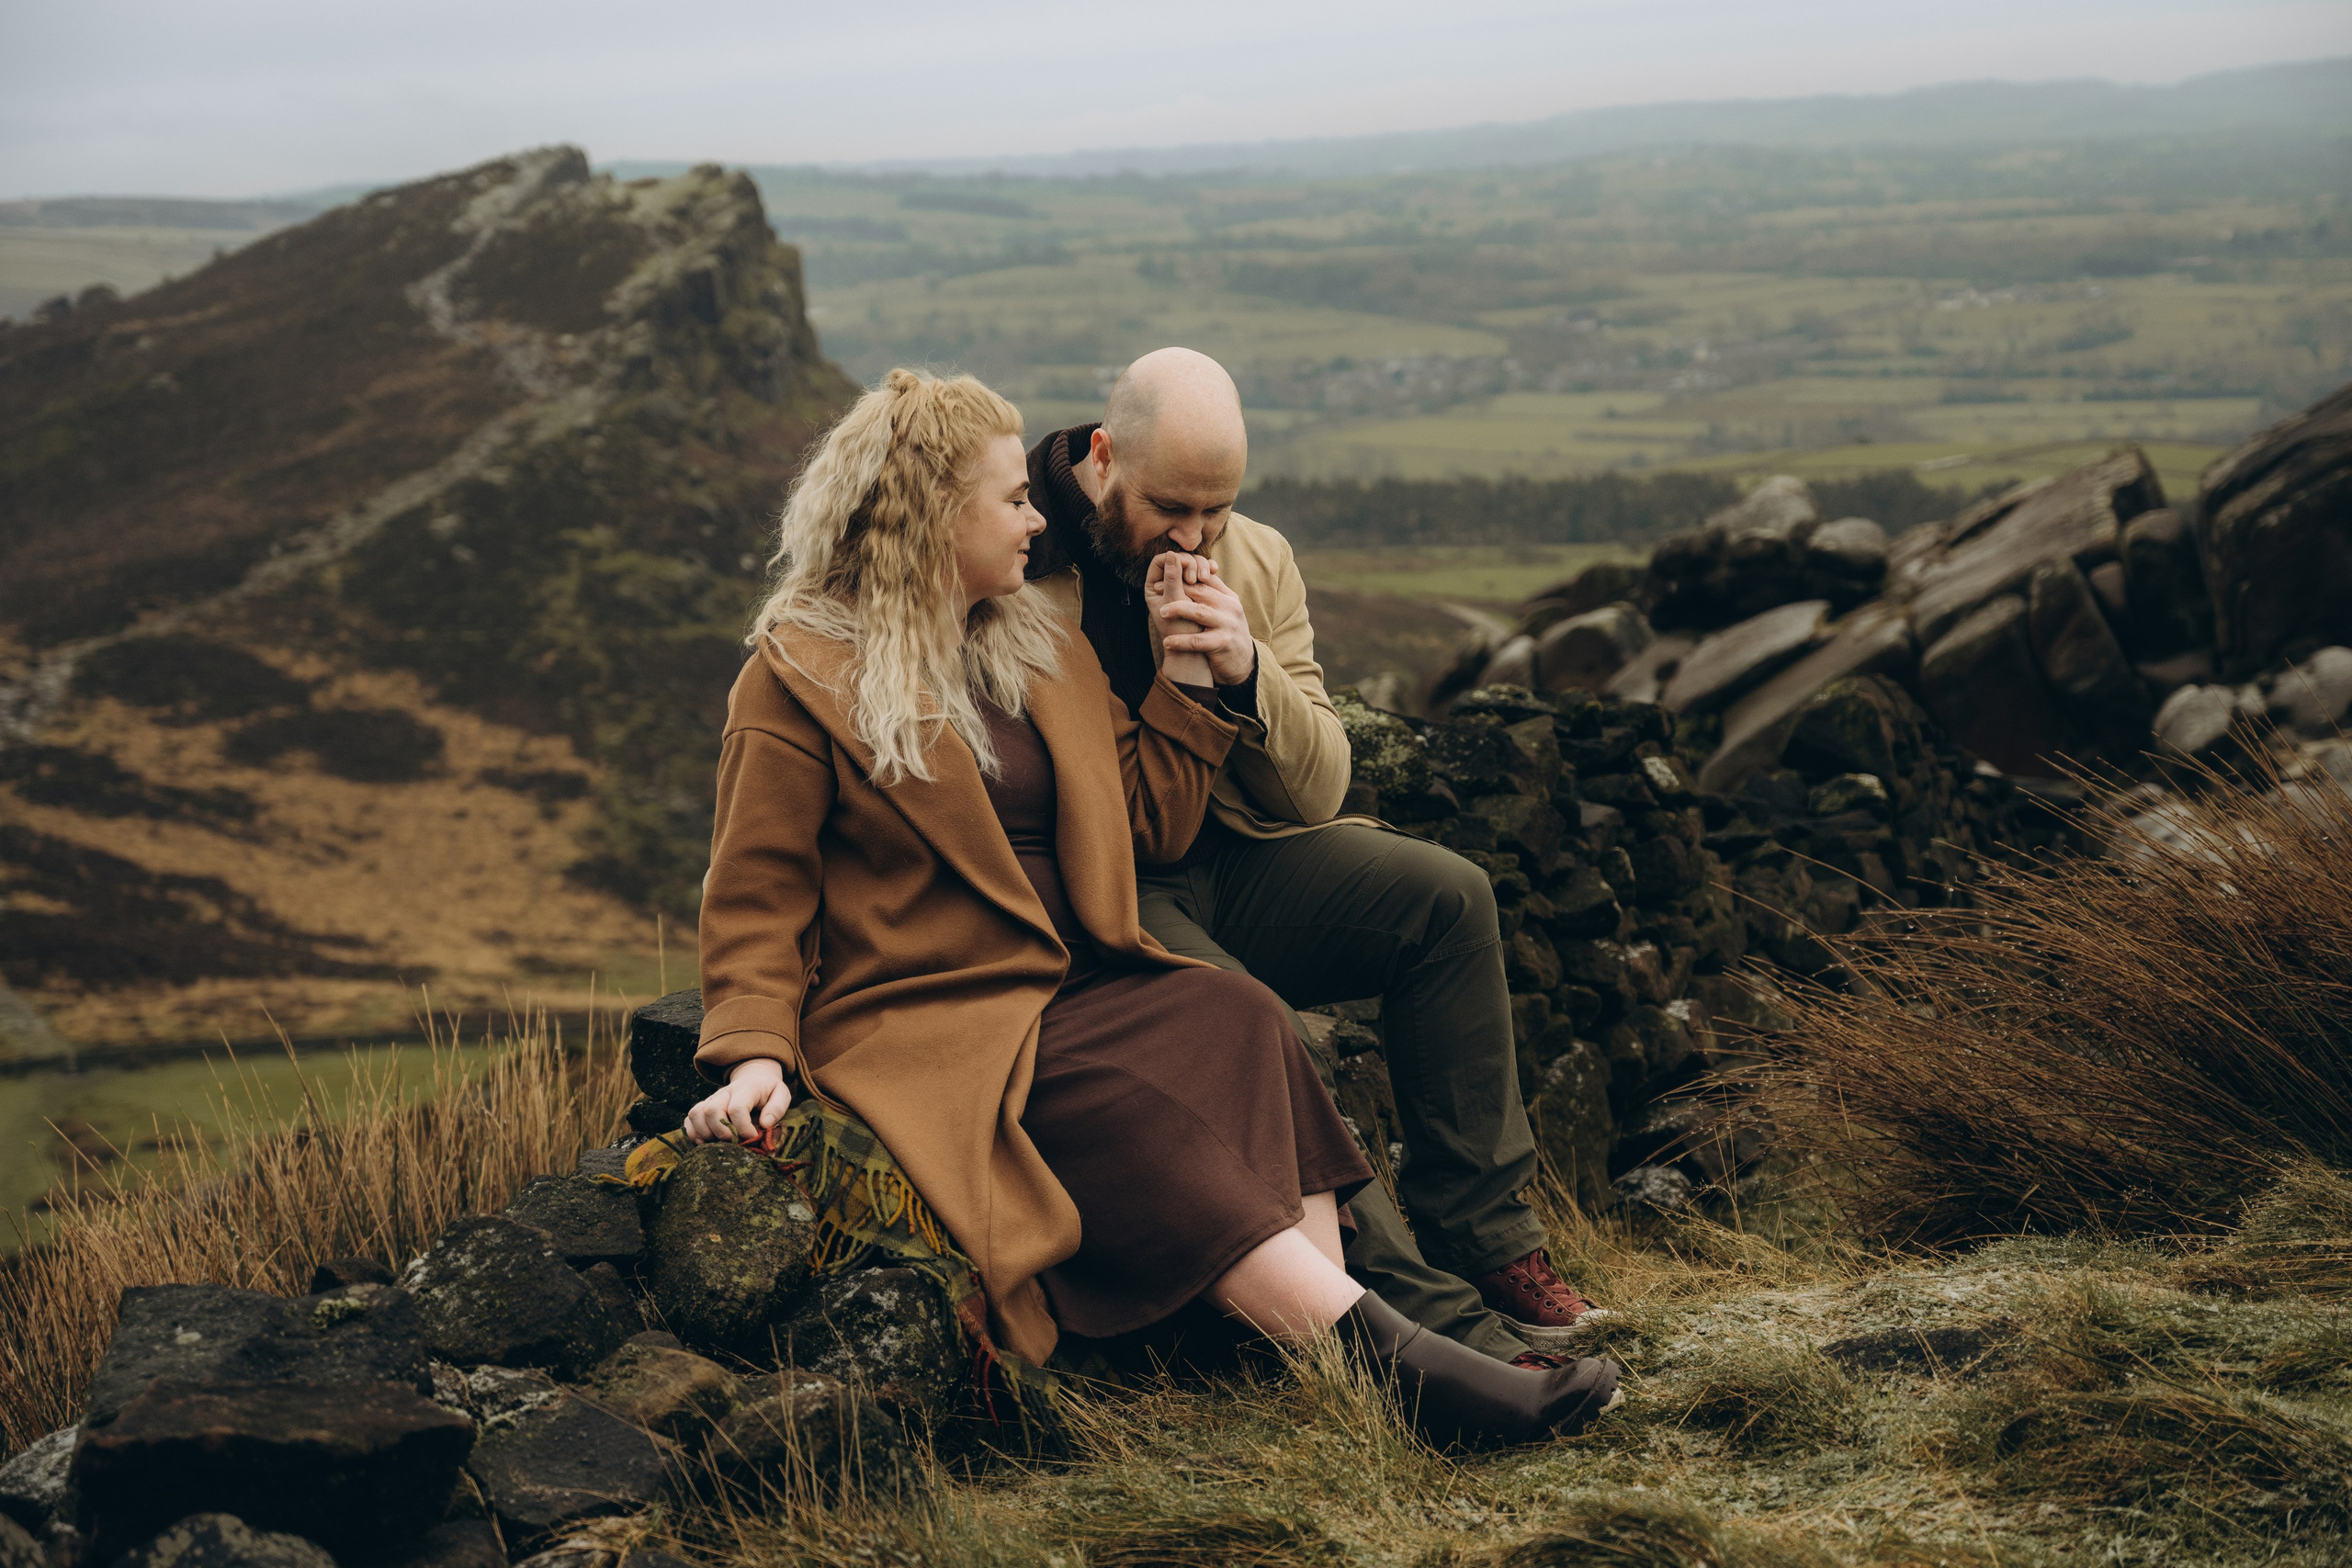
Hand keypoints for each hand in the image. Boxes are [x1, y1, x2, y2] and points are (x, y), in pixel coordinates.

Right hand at [684, 1057, 792, 1144]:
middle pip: (712, 1111)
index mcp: (745, 1089)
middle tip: (734, 1143)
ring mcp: (711, 1099)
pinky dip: (693, 1133)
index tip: (752, 1137)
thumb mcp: (781, 1094)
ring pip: (696, 1114)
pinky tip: (707, 1142)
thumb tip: (765, 1123)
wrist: (753, 1078)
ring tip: (719, 1144)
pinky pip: (689, 1119)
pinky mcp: (703, 1107)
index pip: (737, 1108)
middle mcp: (724, 1093)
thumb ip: (777, 1107)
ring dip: (705, 1134)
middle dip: (722, 1132)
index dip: (743, 1127)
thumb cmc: (768, 1090)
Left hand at [1153, 557, 1254, 686]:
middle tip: (1157, 589)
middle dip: (1177, 588)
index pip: (1206, 578)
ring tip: (1161, 612)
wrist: (1243, 664)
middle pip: (1201, 591)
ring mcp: (1228, 625)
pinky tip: (1168, 642)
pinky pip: (1196, 640)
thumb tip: (1192, 577)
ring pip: (1199, 611)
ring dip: (1177, 609)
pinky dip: (1180, 641)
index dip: (1184, 575)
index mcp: (1229, 598)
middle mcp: (1231, 608)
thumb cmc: (1227, 635)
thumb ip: (1212, 595)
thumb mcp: (1224, 612)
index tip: (1165, 576)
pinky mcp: (1223, 643)